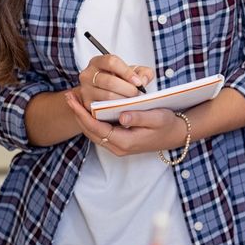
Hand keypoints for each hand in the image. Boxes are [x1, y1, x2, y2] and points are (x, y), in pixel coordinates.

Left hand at [64, 94, 189, 157]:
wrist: (176, 135)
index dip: (82, 114)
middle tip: (68, 96)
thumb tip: (122, 117)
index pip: (97, 128)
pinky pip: (99, 133)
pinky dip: (90, 121)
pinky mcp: (119, 143)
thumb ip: (139, 117)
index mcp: (126, 141)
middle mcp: (119, 147)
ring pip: (93, 133)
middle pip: (90, 132)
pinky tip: (87, 109)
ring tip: (74, 101)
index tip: (73, 100)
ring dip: (82, 118)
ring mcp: (118, 147)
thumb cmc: (168, 124)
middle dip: (77, 114)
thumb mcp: (157, 117)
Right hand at [76, 54, 152, 105]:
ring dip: (124, 100)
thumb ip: (144, 73)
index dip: (127, 72)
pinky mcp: (87, 104)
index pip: (111, 62)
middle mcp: (87, 75)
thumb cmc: (122, 81)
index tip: (139, 82)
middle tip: (137, 94)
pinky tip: (125, 108)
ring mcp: (85, 90)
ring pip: (107, 96)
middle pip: (109, 81)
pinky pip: (103, 108)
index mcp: (98, 62)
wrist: (111, 94)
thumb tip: (143, 80)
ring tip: (133, 101)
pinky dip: (117, 108)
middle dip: (128, 89)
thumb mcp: (135, 73)